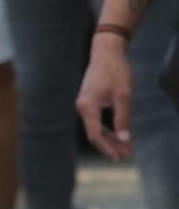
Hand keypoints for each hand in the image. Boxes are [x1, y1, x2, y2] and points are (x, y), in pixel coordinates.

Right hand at [76, 32, 135, 159]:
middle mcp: (82, 107)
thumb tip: (124, 139)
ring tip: (124, 148)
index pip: (95, 134)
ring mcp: (84, 103)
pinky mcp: (88, 100)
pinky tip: (117, 134)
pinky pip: (95, 120)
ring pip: (95, 127)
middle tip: (125, 155)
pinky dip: (107, 128)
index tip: (121, 156)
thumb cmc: (115, 71)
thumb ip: (123, 118)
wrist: (106, 51)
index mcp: (88, 107)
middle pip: (94, 133)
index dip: (108, 147)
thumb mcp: (123, 96)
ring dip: (109, 138)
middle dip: (110, 146)